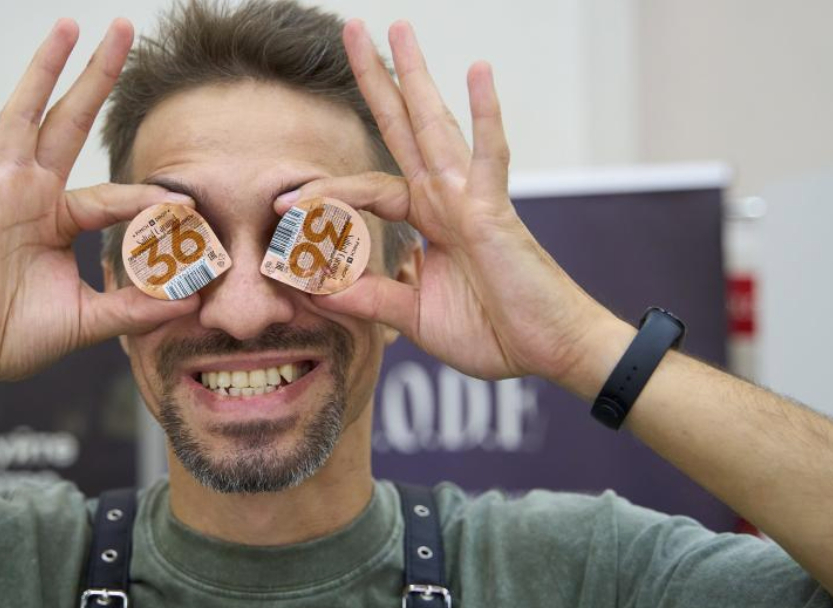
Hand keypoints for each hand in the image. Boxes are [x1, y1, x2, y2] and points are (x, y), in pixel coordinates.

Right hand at [0, 19, 197, 385]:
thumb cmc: (14, 336)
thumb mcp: (88, 320)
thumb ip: (134, 308)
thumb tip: (190, 300)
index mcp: (61, 218)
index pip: (117, 196)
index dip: (151, 203)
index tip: (189, 209)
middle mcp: (33, 194)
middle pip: (71, 121)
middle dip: (97, 76)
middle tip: (123, 27)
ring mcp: (2, 192)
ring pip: (27, 118)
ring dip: (46, 70)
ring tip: (69, 26)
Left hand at [276, 21, 620, 393]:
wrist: (548, 350)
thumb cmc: (494, 331)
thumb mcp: (413, 318)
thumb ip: (370, 299)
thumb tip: (317, 289)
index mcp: (427, 221)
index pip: (366, 190)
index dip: (325, 194)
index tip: (284, 203)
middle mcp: (446, 199)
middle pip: (402, 128)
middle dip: (376, 82)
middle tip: (352, 30)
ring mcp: (470, 200)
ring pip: (435, 128)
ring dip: (416, 78)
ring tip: (398, 30)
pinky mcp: (494, 212)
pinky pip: (488, 157)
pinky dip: (485, 115)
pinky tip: (478, 70)